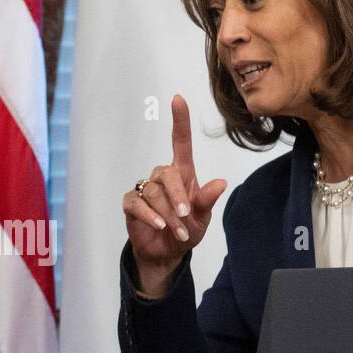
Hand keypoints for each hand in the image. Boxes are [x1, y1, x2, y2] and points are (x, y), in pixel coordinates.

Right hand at [122, 94, 227, 297]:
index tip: (178, 99)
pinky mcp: (132, 204)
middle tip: (187, 217)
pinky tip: (159, 225)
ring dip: (168, 213)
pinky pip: (137, 203)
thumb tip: (221, 183)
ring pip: (154, 192)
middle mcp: (163, 178)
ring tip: (177, 231)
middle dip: (178, 197)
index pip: (180, 142)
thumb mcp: (203, 218)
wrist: (167, 253)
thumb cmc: (187, 230)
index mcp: (183, 175)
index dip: (179, 121)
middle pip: (167, 174)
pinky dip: (149, 215)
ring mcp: (145, 190)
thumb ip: (207, 200)